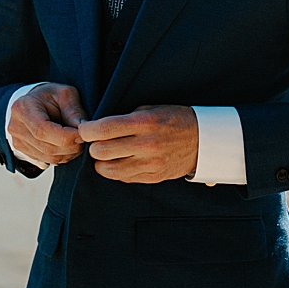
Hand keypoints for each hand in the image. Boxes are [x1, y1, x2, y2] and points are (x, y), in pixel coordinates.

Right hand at [8, 83, 87, 165]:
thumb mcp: (64, 94)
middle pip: (47, 147)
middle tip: (85, 138)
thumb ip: (74, 110)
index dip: (66, 136)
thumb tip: (83, 129)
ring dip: (69, 153)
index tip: (83, 134)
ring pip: (49, 157)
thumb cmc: (48, 96)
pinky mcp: (25, 153)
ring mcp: (19, 142)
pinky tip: (69, 146)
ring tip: (78, 141)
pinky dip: (63, 156)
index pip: (43, 130)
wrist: (33, 103)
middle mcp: (17, 128)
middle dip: (71, 146)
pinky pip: (48, 161)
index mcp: (23, 109)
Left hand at [77, 105, 197, 183]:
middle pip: (101, 152)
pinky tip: (123, 161)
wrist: (203, 139)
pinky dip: (117, 171)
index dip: (87, 130)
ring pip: (108, 170)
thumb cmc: (173, 119)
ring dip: (102, 162)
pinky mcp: (153, 177)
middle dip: (94, 146)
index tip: (85, 129)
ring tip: (108, 155)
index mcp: (144, 123)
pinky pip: (123, 178)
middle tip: (97, 142)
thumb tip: (97, 126)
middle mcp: (146, 145)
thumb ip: (125, 117)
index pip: (103, 129)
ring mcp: (150, 164)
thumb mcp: (151, 109)